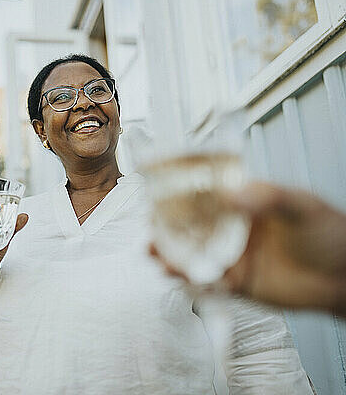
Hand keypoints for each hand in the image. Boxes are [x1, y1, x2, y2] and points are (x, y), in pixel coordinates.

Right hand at [150, 182, 345, 312]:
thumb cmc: (331, 235)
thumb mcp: (302, 205)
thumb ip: (268, 197)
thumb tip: (231, 193)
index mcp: (245, 204)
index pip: (206, 197)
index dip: (180, 196)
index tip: (158, 195)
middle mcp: (234, 229)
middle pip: (192, 228)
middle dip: (167, 229)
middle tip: (149, 228)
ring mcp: (233, 256)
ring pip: (194, 255)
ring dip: (171, 255)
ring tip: (153, 254)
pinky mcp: (237, 283)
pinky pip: (207, 282)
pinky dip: (190, 280)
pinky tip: (175, 276)